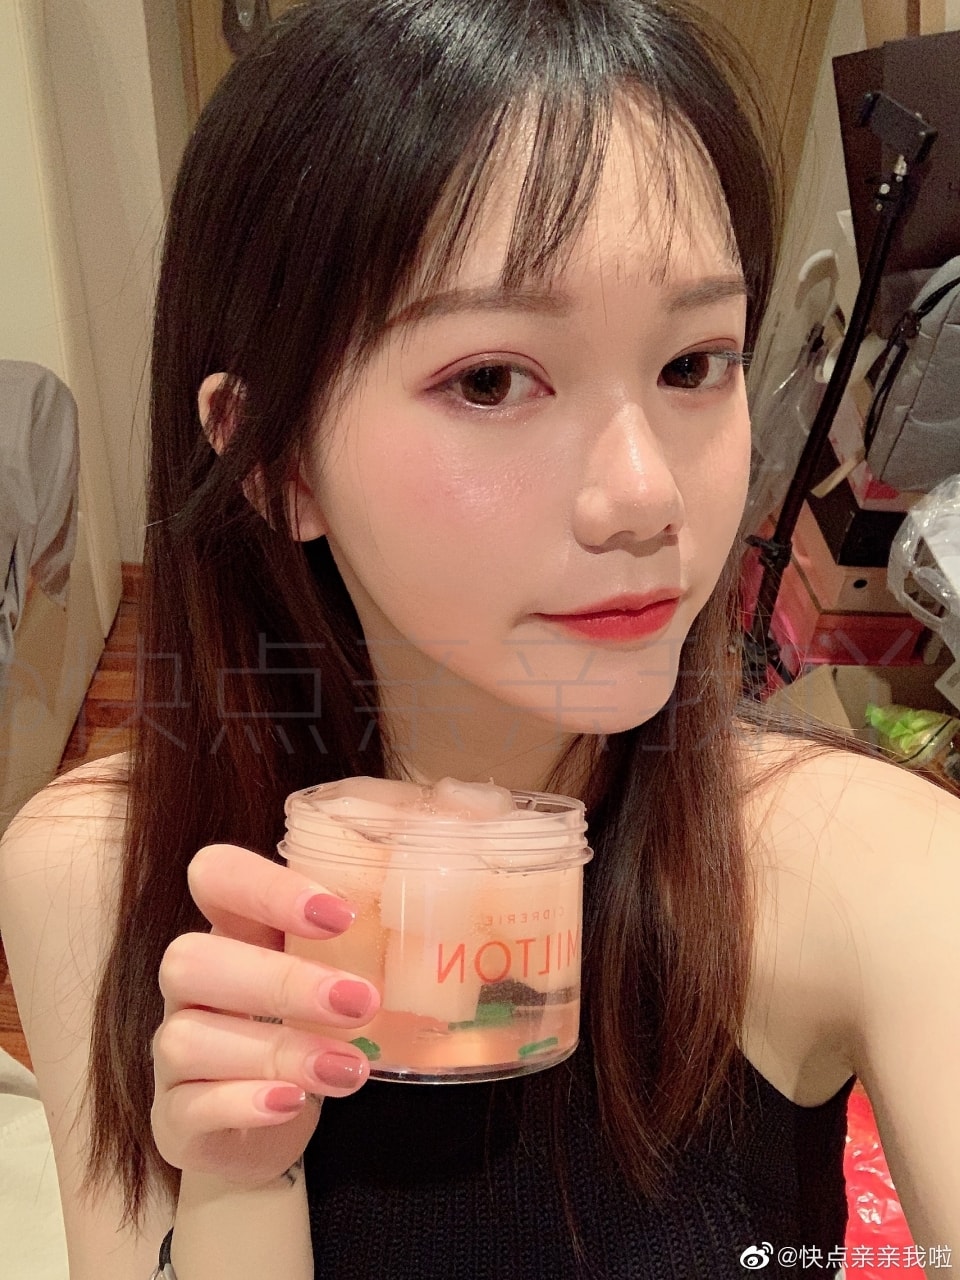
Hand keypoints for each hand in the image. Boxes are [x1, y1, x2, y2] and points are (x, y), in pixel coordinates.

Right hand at [152, 843, 379, 1188]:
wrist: (272, 1132)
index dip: (265, 886)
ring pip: (189, 1037)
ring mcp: (172, 1054)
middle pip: (190, 959)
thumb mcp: (334, 974)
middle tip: (361, 1002)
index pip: (215, 875)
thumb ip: (365, 940)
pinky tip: (294, 1102)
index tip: (340, 915)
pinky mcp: (176, 1118)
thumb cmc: (311, 1031)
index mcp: (232, 931)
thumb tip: (450, 908)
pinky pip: (190, 1106)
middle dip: (282, 980)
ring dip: (278, 1050)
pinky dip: (244, 1102)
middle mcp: (192, 986)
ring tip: (349, 1068)